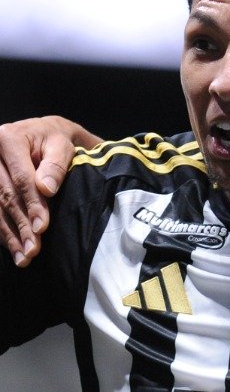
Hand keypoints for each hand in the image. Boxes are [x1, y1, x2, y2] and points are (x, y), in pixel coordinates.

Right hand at [0, 116, 96, 265]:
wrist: (44, 134)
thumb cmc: (56, 139)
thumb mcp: (62, 146)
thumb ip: (55, 166)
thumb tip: (46, 189)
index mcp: (8, 139)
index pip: (21, 179)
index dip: (32, 205)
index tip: (42, 227)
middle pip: (5, 196)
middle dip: (21, 225)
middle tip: (33, 250)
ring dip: (9, 234)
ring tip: (24, 256)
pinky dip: (3, 231)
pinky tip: (12, 248)